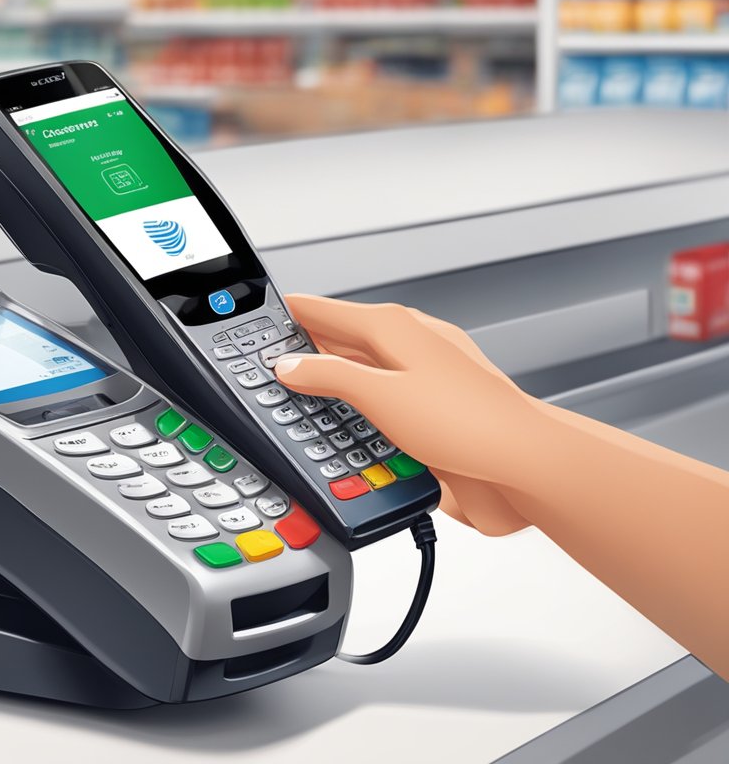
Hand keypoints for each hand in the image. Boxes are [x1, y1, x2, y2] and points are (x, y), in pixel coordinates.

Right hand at [272, 295, 541, 535]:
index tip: (251, 323)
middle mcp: (408, 347)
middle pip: (337, 344)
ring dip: (330, 397)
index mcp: (393, 327)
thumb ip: (328, 376)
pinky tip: (347, 440)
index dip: (284, 316)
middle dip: (302, 358)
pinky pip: (379, 411)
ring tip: (297, 410)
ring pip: (358, 380)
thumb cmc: (470, 423)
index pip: (321, 310)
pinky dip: (358, 422)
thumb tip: (289, 364)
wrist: (525, 466)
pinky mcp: (432, 415)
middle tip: (264, 373)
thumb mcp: (380, 396)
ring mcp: (421, 381)